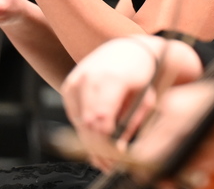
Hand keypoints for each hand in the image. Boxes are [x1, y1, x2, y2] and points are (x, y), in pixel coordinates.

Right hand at [62, 36, 203, 170]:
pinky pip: (73, 114)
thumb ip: (131, 124)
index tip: (114, 156)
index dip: (106, 142)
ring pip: (78, 121)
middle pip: (88, 123)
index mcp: (112, 79)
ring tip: (104, 151)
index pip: (101, 119)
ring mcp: (76, 80)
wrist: (127, 50)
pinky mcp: (68, 85)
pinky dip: (83, 126)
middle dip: (97, 146)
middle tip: (107, 162)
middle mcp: (90, 77)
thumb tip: (119, 149)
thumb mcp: (145, 99)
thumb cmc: (140, 75)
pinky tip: (97, 130)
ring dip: (89, 139)